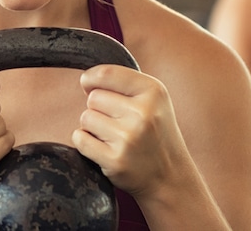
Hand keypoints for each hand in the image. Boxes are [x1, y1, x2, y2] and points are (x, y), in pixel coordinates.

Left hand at [71, 65, 190, 197]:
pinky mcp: (115, 160)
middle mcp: (143, 113)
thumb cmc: (154, 132)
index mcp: (154, 92)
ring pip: (86, 118)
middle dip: (98, 108)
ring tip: (115, 137)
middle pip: (93, 97)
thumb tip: (86, 80)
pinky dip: (85, 143)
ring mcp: (129, 138)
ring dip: (93, 127)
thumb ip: (122, 83)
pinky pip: (80, 138)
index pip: (105, 73)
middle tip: (118, 123)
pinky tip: (105, 148)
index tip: (89, 85)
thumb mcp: (152, 99)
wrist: (170, 177)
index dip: (90, 79)